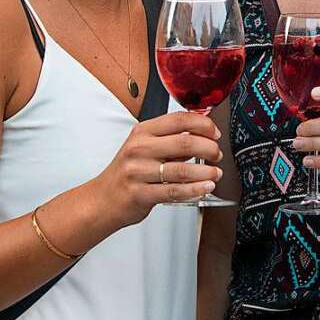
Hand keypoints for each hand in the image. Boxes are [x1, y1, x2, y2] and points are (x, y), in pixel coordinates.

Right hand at [96, 112, 222, 228]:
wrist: (102, 199)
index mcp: (142, 132)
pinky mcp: (140, 194)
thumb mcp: (144, 147)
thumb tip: (204, 135)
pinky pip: (174, 191)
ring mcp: (138, 172)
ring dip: (206, 172)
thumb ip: (171, 140)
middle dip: (209, 148)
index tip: (214, 132)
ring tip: (215, 173)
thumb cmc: (127, 171)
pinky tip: (205, 187)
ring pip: (182, 170)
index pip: (178, 119)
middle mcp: (139, 149)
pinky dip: (195, 189)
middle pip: (184, 142)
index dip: (203, 124)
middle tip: (217, 154)